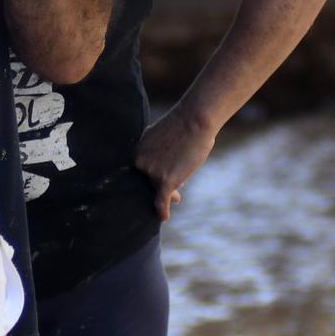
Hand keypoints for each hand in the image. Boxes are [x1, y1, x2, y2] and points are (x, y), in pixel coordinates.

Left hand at [134, 103, 218, 223]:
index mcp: (138, 150)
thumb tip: (163, 167)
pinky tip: (164, 217)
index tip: (158, 182)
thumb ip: (156, 151)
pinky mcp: (165, 181)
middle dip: (159, 187)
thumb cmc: (185, 123)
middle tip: (174, 195)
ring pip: (158, 189)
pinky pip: (160, 201)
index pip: (141, 170)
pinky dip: (162, 210)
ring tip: (177, 197)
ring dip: (169, 194)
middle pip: (148, 181)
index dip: (151, 178)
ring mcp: (152, 172)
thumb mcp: (162, 135)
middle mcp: (140, 162)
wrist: (196, 118)